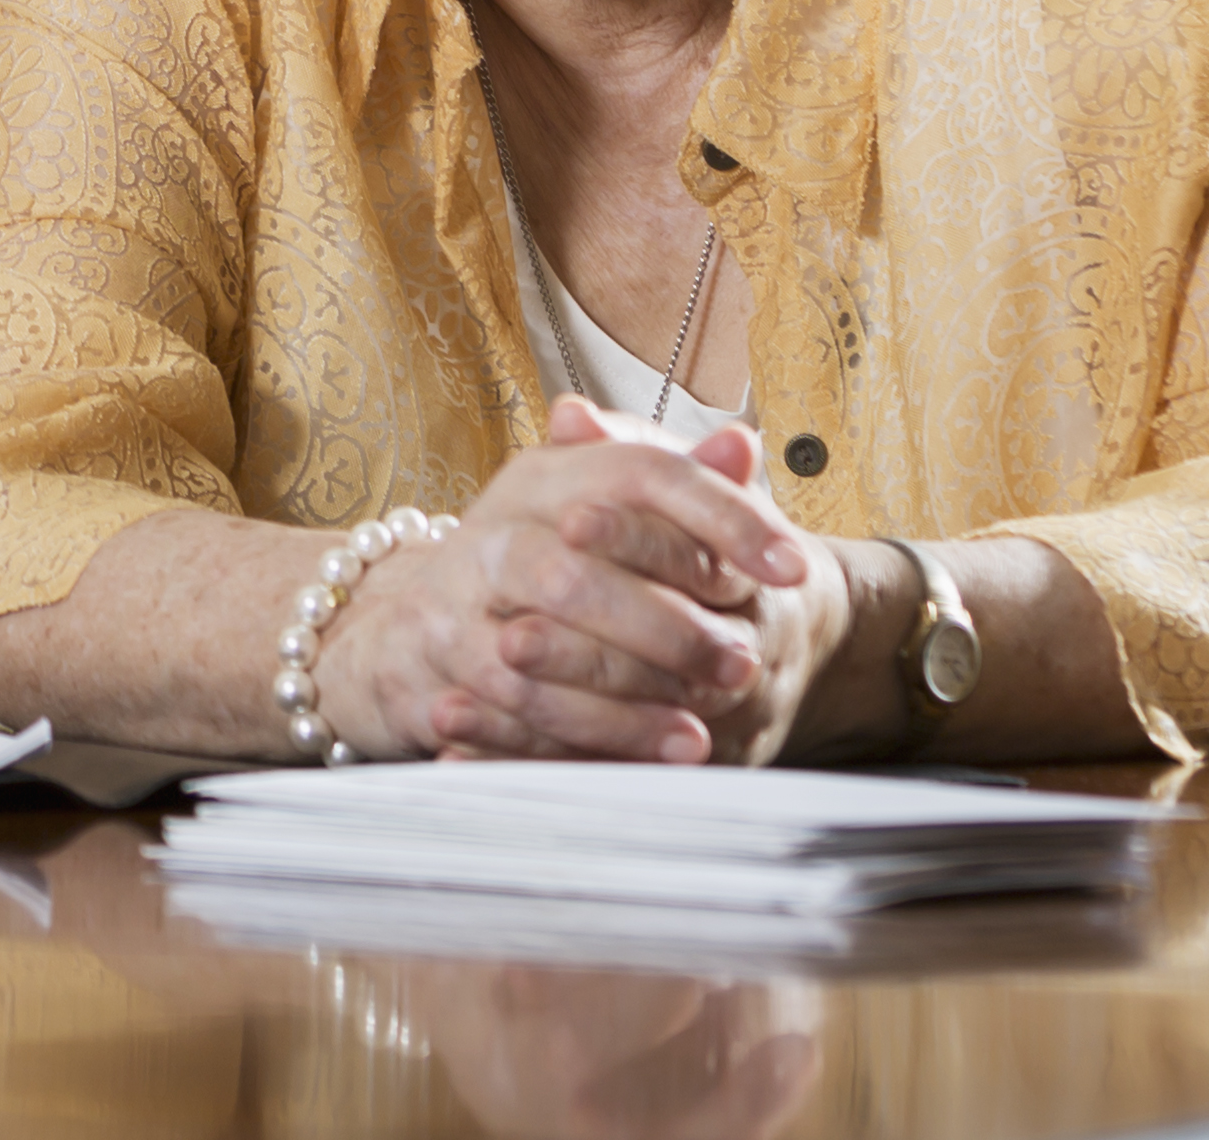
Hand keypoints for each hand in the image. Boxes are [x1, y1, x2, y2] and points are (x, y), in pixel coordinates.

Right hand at [315, 406, 830, 764]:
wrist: (416, 623)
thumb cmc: (536, 558)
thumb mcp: (598, 504)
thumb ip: (674, 481)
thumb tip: (742, 444)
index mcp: (545, 476)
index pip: (640, 474)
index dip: (721, 516)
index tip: (792, 563)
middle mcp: (493, 530)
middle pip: (577, 575)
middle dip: (667, 629)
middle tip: (741, 665)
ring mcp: (452, 604)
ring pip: (537, 659)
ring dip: (624, 705)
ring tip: (697, 734)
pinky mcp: (432, 674)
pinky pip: (506, 719)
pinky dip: (574, 745)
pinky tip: (636, 763)